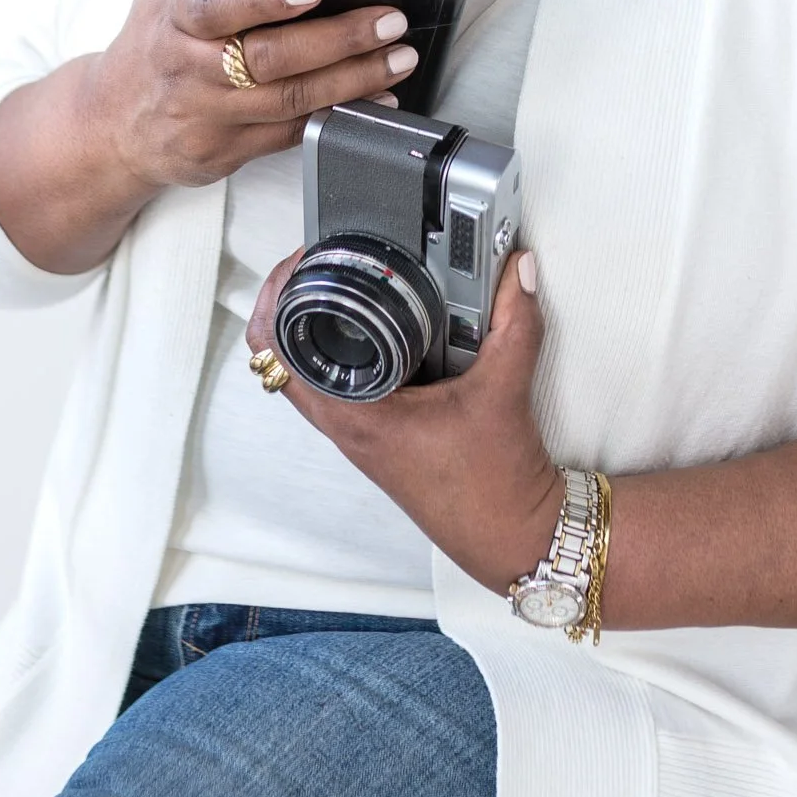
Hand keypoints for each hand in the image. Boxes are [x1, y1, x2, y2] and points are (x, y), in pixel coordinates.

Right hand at [0, 0, 418, 272]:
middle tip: (389, 20)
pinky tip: (377, 97)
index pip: (219, 6)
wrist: (114, 121)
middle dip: (339, 39)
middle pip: (270, 58)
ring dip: (353, 79)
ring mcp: (212, 113)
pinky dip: (340, 115)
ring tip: (398, 56)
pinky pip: (293, 134)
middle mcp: (192, 67)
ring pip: (290, 101)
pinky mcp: (230, 149)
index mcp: (176, 15)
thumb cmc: (149, 37)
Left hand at [246, 244, 561, 594]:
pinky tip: (384, 331)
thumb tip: (518, 271)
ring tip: (342, 287)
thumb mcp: (505, 390)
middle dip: (290, 304)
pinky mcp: (380, 437)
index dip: (278, 297)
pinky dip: (349, 355)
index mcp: (356, 415)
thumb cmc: (493, 487)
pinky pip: (344, 389)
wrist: (510, 537)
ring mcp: (360, 434)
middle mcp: (347, 426)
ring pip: (311, 375)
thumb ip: (515, 321)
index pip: (280, 352)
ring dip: (314, 331)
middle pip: (284, 358)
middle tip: (316, 264)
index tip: (301, 259)